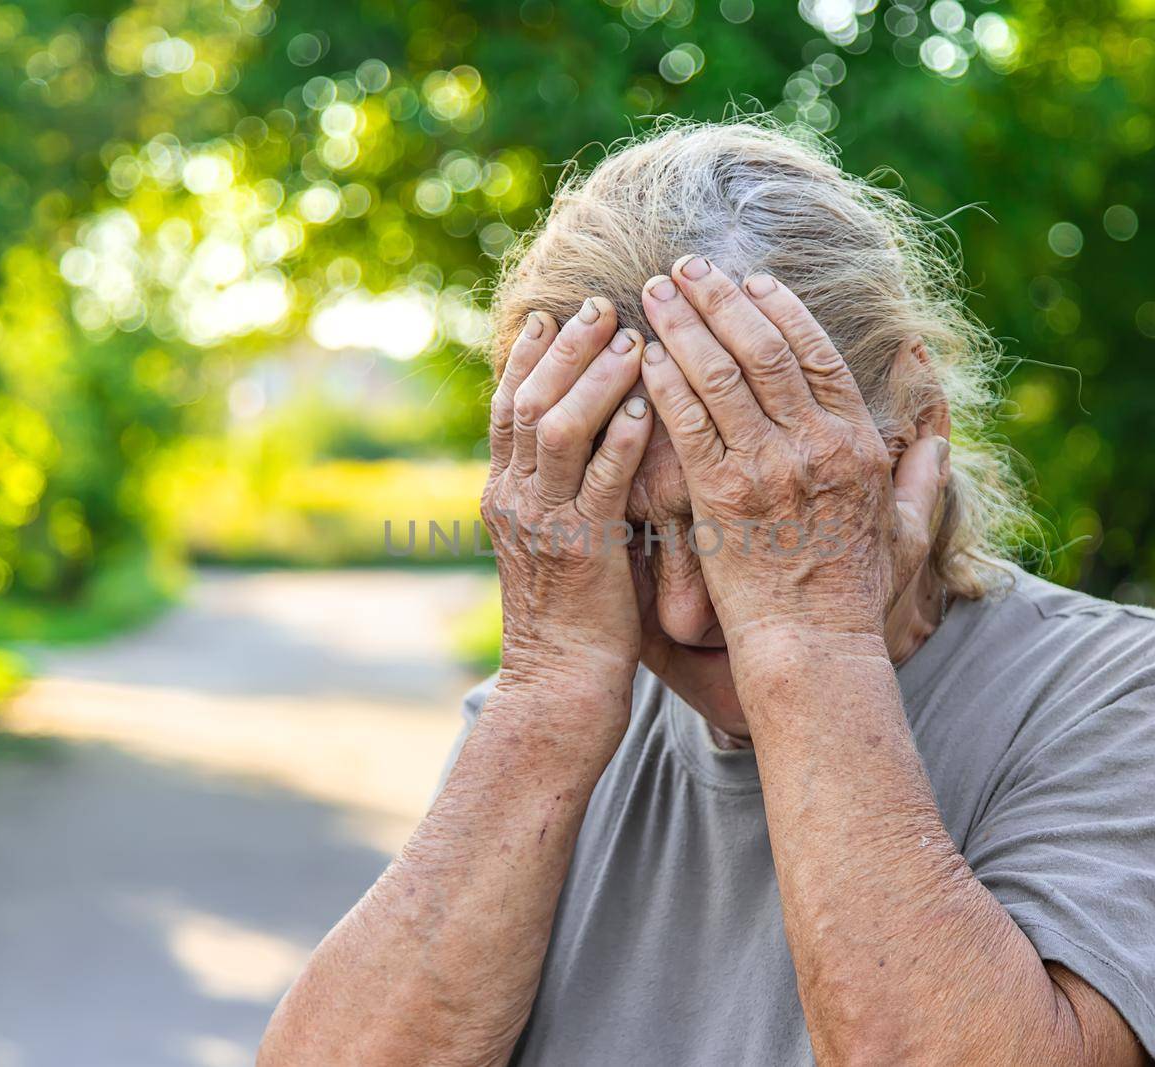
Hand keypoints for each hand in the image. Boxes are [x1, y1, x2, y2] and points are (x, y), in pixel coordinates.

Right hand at [483, 298, 653, 720]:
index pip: (507, 405)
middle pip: (527, 401)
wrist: (558, 686)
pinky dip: (623, 439)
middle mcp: (513, 499)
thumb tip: (594, 436)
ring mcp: (542, 523)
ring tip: (630, 338)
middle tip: (601, 303)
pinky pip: (600, 481)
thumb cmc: (573, 615)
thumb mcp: (555, 538)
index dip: (530, 356)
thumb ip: (565, 488)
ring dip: (595, 378)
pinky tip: (651, 406)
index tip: (555, 313)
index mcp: (503, 493)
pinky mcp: (581, 550)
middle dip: (565, 349)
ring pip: (556, 429)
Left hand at [638, 257, 949, 657]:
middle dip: (720, 300)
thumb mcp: (908, 533)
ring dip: (684, 325)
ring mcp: (767, 468)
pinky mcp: (721, 496)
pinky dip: (666, 382)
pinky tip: (646, 354)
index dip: (780, 309)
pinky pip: (688, 424)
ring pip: (721, 375)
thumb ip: (925, 478)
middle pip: (763, 349)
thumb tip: (938, 436)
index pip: (816, 355)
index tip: (750, 281)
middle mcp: (814, 445)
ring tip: (656, 292)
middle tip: (686, 267)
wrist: (812, 647)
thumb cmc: (857, 595)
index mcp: (858, 445)